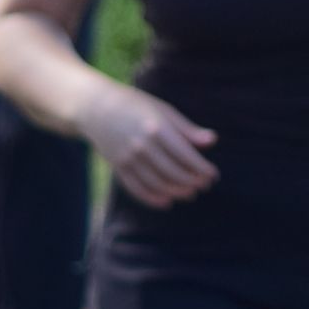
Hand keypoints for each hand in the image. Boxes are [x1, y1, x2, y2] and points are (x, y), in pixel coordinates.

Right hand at [80, 84, 217, 207]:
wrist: (95, 107)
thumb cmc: (136, 105)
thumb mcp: (163, 110)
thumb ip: (187, 129)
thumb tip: (213, 141)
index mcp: (157, 128)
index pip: (185, 155)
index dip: (201, 168)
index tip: (213, 175)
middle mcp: (142, 145)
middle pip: (172, 171)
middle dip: (191, 182)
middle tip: (204, 186)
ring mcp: (127, 158)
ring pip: (156, 183)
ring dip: (175, 192)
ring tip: (190, 194)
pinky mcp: (117, 166)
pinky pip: (136, 188)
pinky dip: (152, 198)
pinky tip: (166, 202)